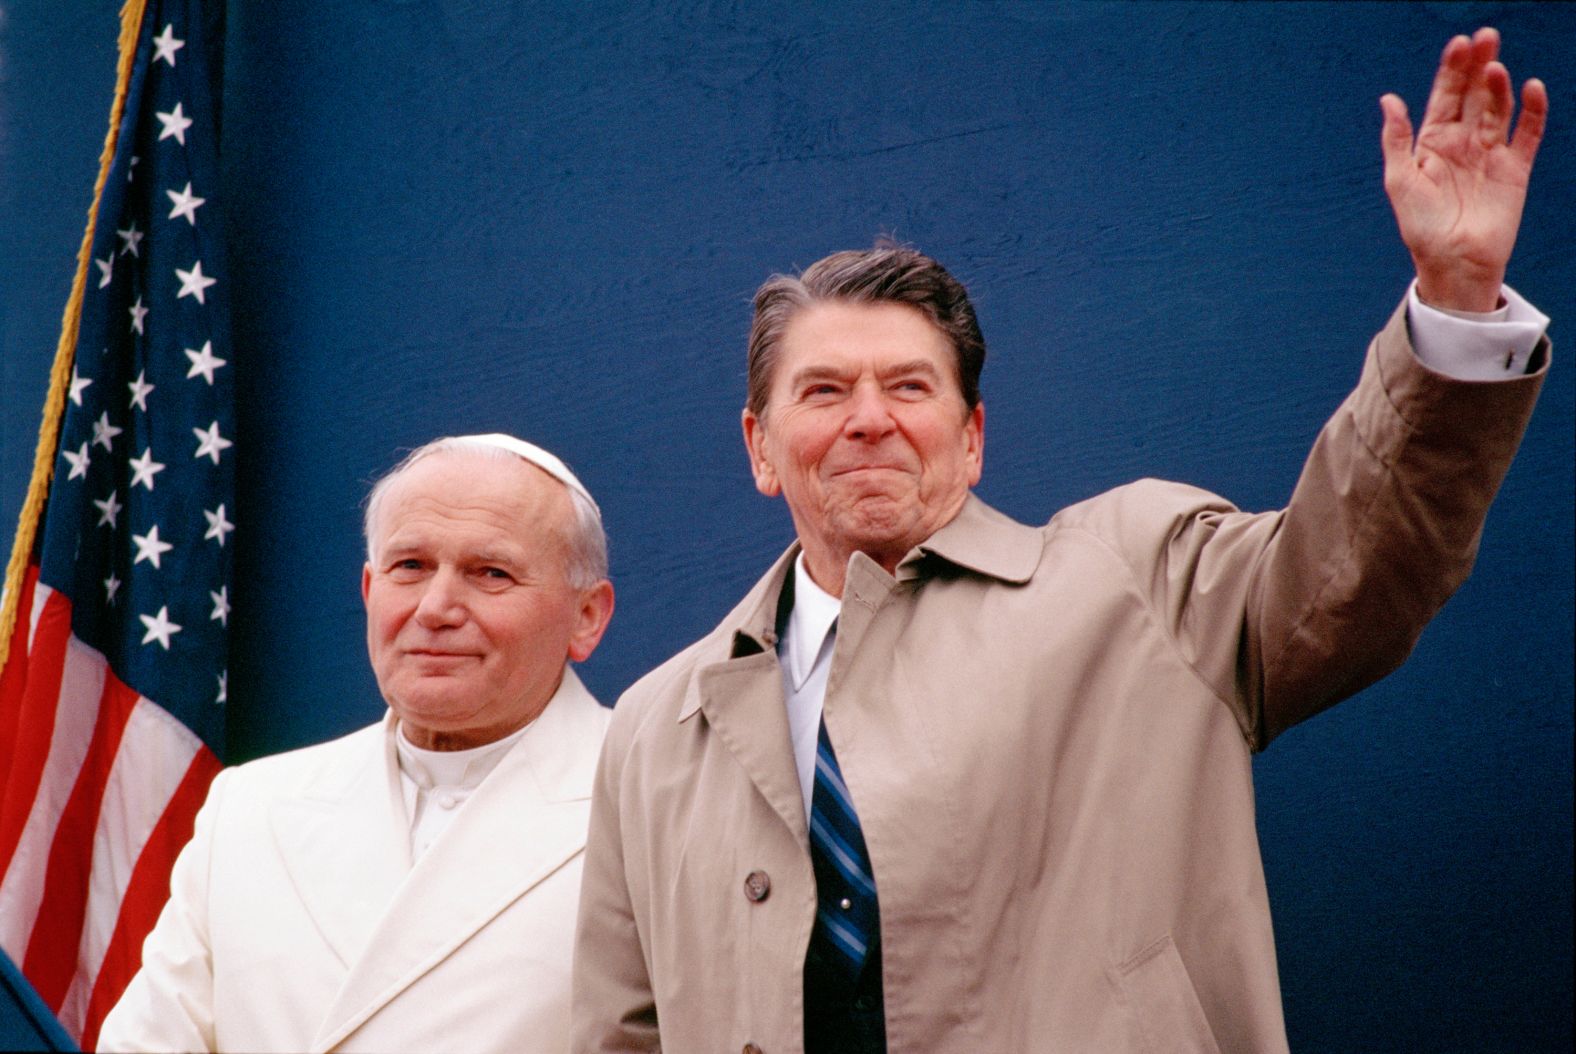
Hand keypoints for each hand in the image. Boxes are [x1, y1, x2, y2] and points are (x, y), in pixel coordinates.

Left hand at [1380, 27, 1546, 311]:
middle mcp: (1464, 141)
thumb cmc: (1420, 226)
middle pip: (1474, 94)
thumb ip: (1396, 139)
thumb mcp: (1400, 180)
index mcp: (1433, 141)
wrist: (1452, 262)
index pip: (1444, 96)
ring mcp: (1491, 153)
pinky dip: (1533, 111)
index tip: (1458, 44)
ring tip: (1496, 68)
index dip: (1451, 70)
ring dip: (1499, 86)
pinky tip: (1531, 88)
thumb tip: (1388, 99)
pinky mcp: (1516, 169)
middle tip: (1486, 37)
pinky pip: (1528, 134)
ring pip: (1499, 108)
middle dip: (1479, 65)